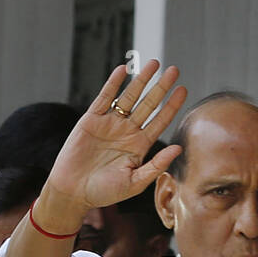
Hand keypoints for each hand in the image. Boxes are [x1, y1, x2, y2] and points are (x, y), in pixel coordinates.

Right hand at [37, 60, 187, 229]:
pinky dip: (113, 84)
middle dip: (161, 87)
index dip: (171, 106)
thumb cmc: (104, 192)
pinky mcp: (91, 119)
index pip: (160, 121)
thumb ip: (156, 165)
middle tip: (174, 70)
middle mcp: (127, 131)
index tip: (183, 90)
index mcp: (139, 146)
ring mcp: (110, 124)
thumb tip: (179, 148)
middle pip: (148, 104)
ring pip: (129, 97)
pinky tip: (123, 70)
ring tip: (154, 64)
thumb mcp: (135, 182)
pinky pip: (104, 98)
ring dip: (141, 80)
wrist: (73, 191)